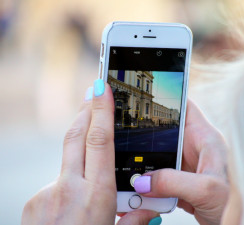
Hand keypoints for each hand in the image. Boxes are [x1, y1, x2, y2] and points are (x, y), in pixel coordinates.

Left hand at [22, 80, 158, 224]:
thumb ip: (134, 222)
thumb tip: (150, 212)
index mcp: (95, 197)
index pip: (99, 141)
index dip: (101, 111)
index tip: (102, 88)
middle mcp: (67, 189)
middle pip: (76, 136)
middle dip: (86, 110)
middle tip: (93, 92)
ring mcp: (45, 194)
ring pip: (67, 162)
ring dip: (79, 153)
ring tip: (89, 157)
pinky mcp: (33, 201)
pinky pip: (56, 183)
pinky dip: (68, 182)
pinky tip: (72, 199)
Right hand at [134, 100, 228, 224]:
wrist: (241, 222)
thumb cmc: (239, 202)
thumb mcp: (207, 188)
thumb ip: (174, 182)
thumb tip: (143, 182)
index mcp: (205, 138)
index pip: (185, 107)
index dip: (168, 98)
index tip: (148, 95)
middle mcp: (195, 149)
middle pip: (165, 134)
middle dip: (146, 138)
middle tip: (127, 140)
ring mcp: (187, 167)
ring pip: (159, 158)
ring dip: (145, 165)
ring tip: (131, 170)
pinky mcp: (182, 184)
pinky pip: (160, 178)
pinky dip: (149, 185)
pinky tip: (141, 190)